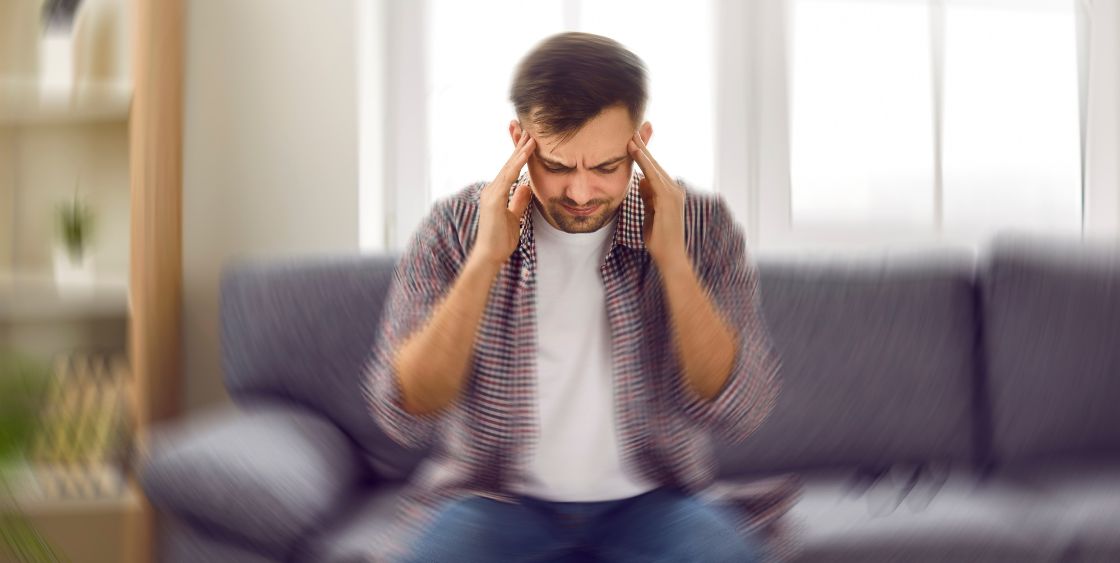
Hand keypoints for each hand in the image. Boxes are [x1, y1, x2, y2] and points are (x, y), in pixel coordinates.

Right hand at [472, 132, 534, 267]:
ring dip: (520, 151)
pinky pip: (508, 177)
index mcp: (496, 193)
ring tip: (531, 136)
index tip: (528, 141)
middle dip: (518, 146)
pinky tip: (526, 153)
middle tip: (528, 129)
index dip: (519, 155)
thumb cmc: (500, 240)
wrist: (489, 255)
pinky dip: (518, 164)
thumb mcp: (515, 217)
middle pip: (508, 164)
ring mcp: (491, 193)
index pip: (510, 170)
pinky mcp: (494, 199)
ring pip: (509, 167)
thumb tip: (526, 187)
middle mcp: (492, 189)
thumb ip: (518, 201)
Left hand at [627, 131, 685, 266]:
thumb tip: (641, 182)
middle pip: (655, 164)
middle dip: (644, 147)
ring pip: (654, 166)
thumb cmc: (659, 238)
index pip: (655, 170)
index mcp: (670, 193)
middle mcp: (674, 189)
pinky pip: (653, 175)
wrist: (671, 255)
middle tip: (633, 131)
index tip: (635, 141)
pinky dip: (644, 162)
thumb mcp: (650, 212)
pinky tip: (635, 151)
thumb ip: (648, 196)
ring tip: (631, 136)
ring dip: (642, 151)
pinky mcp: (668, 198)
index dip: (645, 155)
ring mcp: (673, 193)